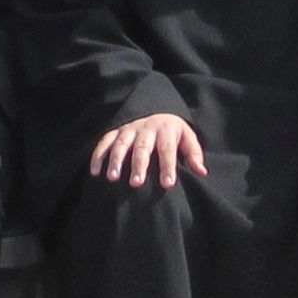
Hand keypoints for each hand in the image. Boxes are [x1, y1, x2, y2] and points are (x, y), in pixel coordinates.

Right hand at [90, 111, 205, 187]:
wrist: (158, 113)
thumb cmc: (174, 134)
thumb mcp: (187, 139)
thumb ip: (193, 155)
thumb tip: (202, 172)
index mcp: (166, 130)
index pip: (167, 149)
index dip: (167, 166)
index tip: (167, 184)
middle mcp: (146, 127)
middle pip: (142, 147)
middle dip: (138, 165)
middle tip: (136, 183)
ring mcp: (129, 129)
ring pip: (121, 143)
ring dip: (115, 160)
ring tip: (112, 178)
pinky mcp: (117, 131)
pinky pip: (105, 141)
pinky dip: (98, 155)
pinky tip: (95, 172)